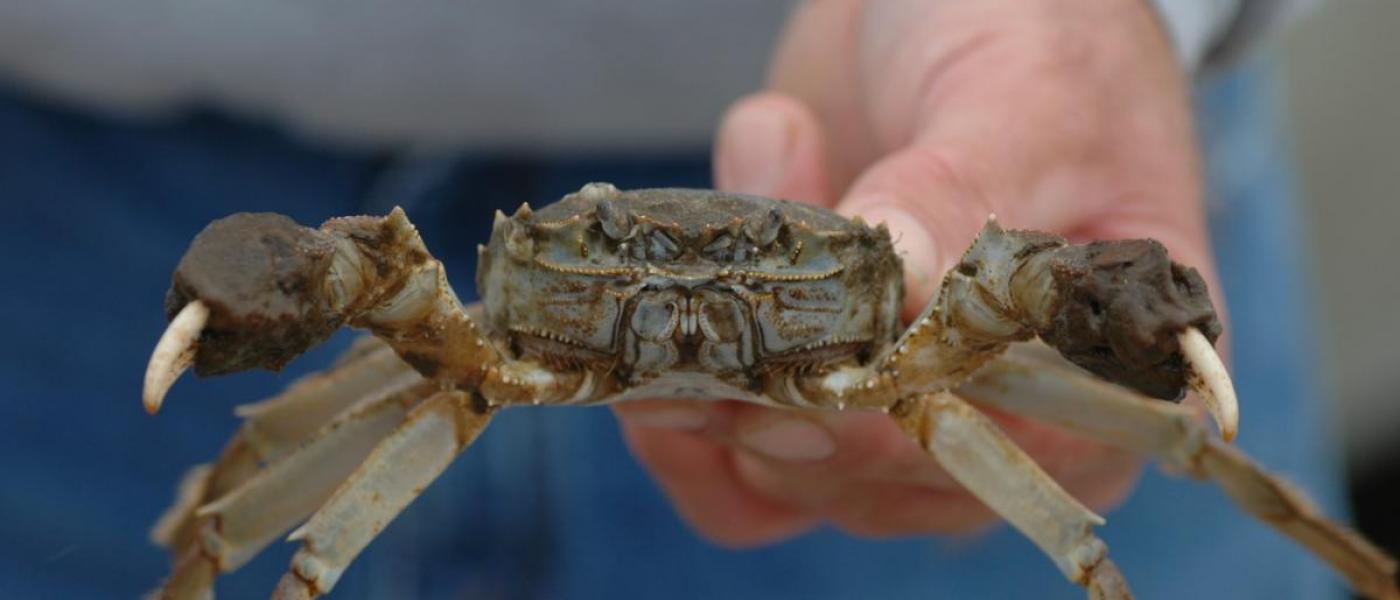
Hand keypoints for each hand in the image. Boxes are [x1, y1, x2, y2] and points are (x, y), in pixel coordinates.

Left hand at [615, 0, 1223, 544]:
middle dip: (776, 378)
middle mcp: (1003, 426)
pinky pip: (731, 483)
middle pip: (863, 472)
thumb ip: (960, 197)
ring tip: (728, 230)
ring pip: (779, 470)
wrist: (951, 8)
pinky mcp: (811, 400)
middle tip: (736, 264)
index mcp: (1097, 377)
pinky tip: (659, 347)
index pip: (982, 450)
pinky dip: (680, 436)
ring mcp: (894, 418)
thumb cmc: (1040, 45)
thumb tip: (901, 287)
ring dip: (718, 369)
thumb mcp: (1020, 100)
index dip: (873, 418)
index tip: (792, 348)